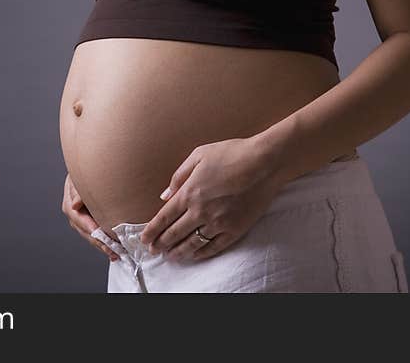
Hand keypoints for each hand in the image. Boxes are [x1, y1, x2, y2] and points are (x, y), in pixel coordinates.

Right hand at [61, 173, 119, 261]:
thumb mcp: (80, 177)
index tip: (100, 235)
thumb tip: (75, 205)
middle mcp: (74, 214)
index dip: (89, 227)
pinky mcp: (89, 221)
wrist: (90, 170)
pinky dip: (104, 242)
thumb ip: (78, 190)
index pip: (78, 218)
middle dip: (98, 242)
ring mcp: (81, 219)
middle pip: (85, 231)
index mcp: (70, 203)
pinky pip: (95, 234)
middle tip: (112, 250)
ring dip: (102, 245)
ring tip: (115, 254)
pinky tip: (113, 250)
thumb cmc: (86, 171)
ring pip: (90, 236)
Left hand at [139, 136, 277, 261]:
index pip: (164, 218)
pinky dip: (201, 253)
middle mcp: (201, 211)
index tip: (145, 239)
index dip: (152, 231)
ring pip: (193, 244)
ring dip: (178, 252)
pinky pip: (214, 247)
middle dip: (161, 244)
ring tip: (170, 256)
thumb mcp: (199, 155)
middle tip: (154, 250)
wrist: (265, 162)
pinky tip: (194, 255)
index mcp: (190, 192)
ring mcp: (219, 223)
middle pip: (175, 234)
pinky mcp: (235, 229)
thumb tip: (165, 196)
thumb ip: (179, 176)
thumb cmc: (232, 153)